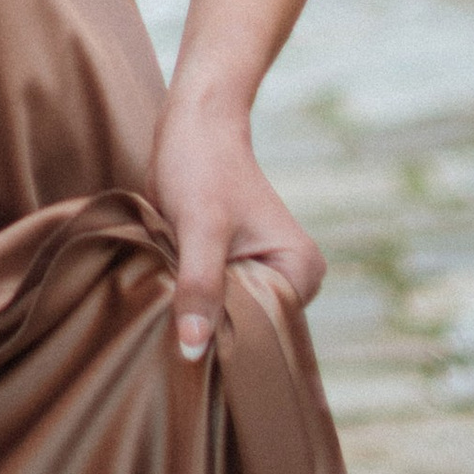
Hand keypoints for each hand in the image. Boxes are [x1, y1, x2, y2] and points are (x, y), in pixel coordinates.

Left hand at [149, 92, 322, 360]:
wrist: (194, 125)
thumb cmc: (201, 167)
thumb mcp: (200, 228)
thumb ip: (200, 286)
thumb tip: (194, 348)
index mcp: (302, 272)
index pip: (265, 335)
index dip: (224, 339)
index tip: (185, 340)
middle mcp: (294, 279)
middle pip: (247, 329)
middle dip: (210, 326)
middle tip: (171, 318)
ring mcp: (267, 275)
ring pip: (228, 317)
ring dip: (198, 312)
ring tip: (171, 299)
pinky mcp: (241, 269)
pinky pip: (217, 300)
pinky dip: (194, 299)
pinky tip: (173, 293)